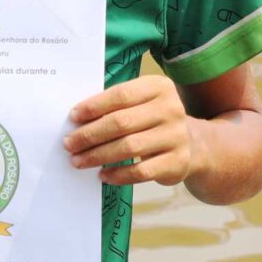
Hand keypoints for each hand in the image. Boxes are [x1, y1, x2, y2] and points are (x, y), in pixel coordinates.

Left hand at [66, 75, 195, 185]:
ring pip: (129, 147)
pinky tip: (103, 175)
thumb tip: (77, 120)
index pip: (121, 95)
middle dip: (90, 135)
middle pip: (121, 122)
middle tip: (69, 144)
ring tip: (78, 160)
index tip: (72, 117)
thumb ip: (115, 106)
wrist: (192, 145)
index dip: (94, 106)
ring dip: (98, 156)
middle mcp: (171, 109)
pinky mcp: (178, 162)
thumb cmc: (152, 119)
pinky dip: (118, 175)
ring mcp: (177, 136)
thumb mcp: (140, 103)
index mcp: (159, 87)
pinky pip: (141, 171)